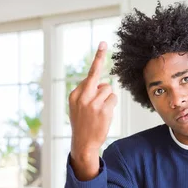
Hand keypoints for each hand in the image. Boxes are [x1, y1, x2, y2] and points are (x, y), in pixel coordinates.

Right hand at [68, 41, 117, 179]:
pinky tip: (104, 115)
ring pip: (108, 90)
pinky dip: (112, 105)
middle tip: (102, 53)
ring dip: (107, 98)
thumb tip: (103, 84)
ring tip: (100, 111)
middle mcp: (82, 96)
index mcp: (74, 94)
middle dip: (100, 67)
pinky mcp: (103, 110)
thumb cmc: (82, 124)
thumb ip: (87, 93)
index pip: (89, 74)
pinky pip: (113, 98)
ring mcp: (93, 103)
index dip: (98, 59)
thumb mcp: (77, 107)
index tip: (104, 43)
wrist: (83, 143)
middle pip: (99, 78)